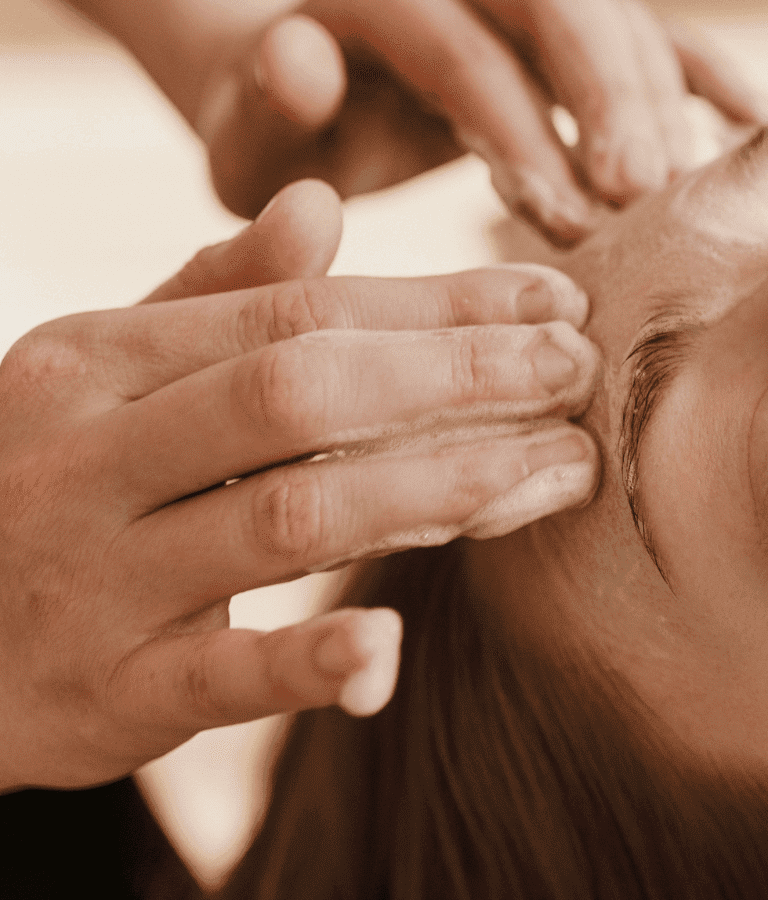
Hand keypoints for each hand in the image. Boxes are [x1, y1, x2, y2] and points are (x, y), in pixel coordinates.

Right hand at [0, 180, 601, 790]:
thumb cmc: (38, 488)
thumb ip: (208, 296)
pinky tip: (394, 648)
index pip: (297, 312)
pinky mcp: (104, 696)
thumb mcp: (97, 377)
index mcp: (94, 361)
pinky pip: (218, 674)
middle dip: (459, 376)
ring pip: (289, 517)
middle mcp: (89, 456)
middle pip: (304, 394)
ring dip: (442, 489)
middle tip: (580, 375)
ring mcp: (93, 577)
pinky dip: (309, 661)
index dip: (439, 305)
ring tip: (561, 472)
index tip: (557, 302)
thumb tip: (320, 202)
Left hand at [196, 0, 767, 246]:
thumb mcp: (249, 137)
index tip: (557, 218)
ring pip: (617, 18)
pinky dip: (713, 78)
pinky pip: (663, 37)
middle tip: (642, 194)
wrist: (317, 97)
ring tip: (686, 196)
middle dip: (607, 98)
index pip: (461, 50)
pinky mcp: (583, 29)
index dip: (516, 128)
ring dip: (660, 103)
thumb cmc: (288, 142)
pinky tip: (760, 130)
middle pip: (558, 5)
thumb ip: (265, 105)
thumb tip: (301, 61)